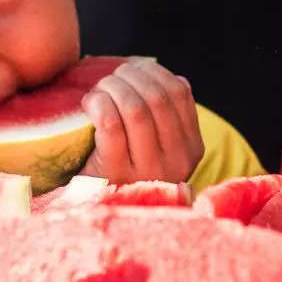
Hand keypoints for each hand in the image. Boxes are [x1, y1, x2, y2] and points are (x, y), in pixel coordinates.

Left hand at [78, 59, 203, 183]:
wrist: (99, 212)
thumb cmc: (127, 173)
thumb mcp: (159, 149)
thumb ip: (169, 118)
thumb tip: (177, 78)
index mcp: (192, 149)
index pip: (181, 93)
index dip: (154, 72)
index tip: (133, 69)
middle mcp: (177, 161)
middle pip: (157, 97)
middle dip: (129, 76)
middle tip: (110, 79)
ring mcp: (149, 170)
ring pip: (135, 107)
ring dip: (112, 87)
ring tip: (98, 90)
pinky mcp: (117, 173)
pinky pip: (110, 123)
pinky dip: (98, 103)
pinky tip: (88, 103)